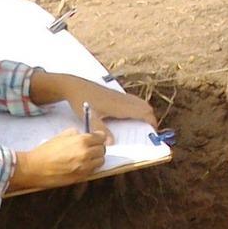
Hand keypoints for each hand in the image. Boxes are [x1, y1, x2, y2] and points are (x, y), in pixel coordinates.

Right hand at [10, 128, 105, 190]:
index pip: (101, 138)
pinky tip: (82, 164)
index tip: (96, 138)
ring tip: (87, 157)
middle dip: (98, 147)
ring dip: (96, 158)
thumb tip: (84, 134)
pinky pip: (93, 170)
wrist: (37, 168)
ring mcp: (85, 167)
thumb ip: (75, 134)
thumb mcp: (61, 136)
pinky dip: (91, 167)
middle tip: (91, 147)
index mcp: (81, 141)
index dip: (99, 137)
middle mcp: (86, 154)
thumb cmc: (47, 151)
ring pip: (100, 161)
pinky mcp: (83, 177)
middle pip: (102, 150)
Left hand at [30, 71, 156, 143]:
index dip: (152, 122)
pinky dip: (138, 108)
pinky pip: (133, 101)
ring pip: (140, 103)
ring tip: (143, 125)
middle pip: (145, 107)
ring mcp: (120, 96)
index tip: (154, 133)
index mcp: (119, 106)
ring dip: (145, 113)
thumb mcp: (89, 117)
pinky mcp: (116, 94)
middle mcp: (122, 99)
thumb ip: (100, 129)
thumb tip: (111, 143)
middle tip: (150, 132)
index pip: (143, 112)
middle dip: (151, 119)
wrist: (73, 85)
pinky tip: (131, 116)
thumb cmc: (81, 101)